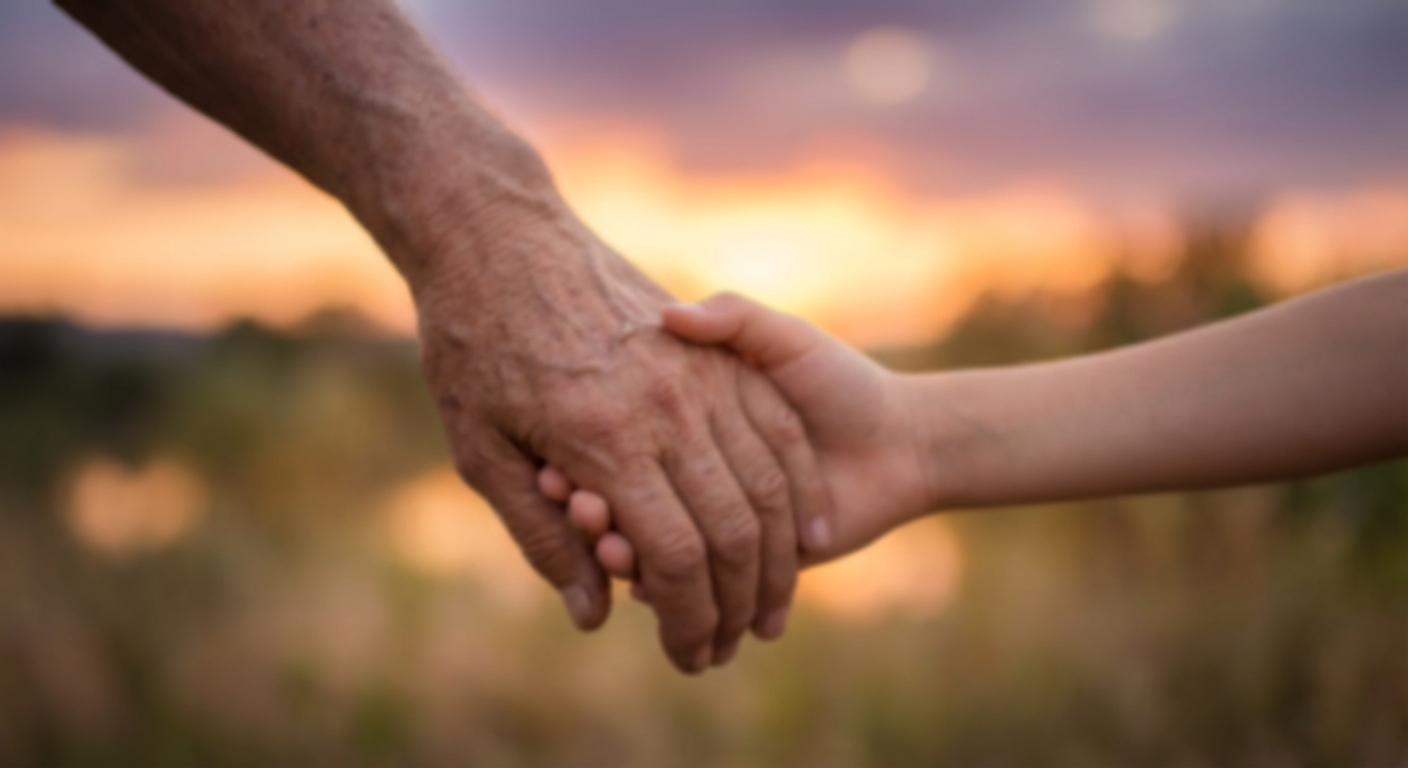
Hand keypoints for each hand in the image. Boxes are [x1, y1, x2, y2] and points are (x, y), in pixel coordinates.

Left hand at [415, 210, 833, 672]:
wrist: (497, 233)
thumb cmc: (472, 345)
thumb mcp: (481, 450)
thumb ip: (541, 536)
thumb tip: (595, 615)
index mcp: (604, 441)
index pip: (671, 554)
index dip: (690, 616)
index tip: (693, 653)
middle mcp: (666, 408)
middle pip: (730, 528)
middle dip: (736, 604)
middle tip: (730, 646)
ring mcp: (701, 373)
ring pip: (767, 482)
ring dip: (775, 557)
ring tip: (770, 607)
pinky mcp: (719, 347)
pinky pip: (775, 428)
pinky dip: (797, 487)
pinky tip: (802, 530)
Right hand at [538, 292, 934, 585]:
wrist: (899, 442)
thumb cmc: (836, 380)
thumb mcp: (778, 337)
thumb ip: (732, 320)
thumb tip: (672, 314)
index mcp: (682, 423)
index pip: (613, 438)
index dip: (585, 446)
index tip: (562, 449)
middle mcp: (683, 474)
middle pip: (616, 497)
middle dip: (590, 504)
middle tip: (570, 500)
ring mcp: (701, 522)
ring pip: (641, 542)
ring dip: (614, 545)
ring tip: (600, 538)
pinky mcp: (732, 568)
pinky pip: (681, 581)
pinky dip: (656, 584)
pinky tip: (634, 579)